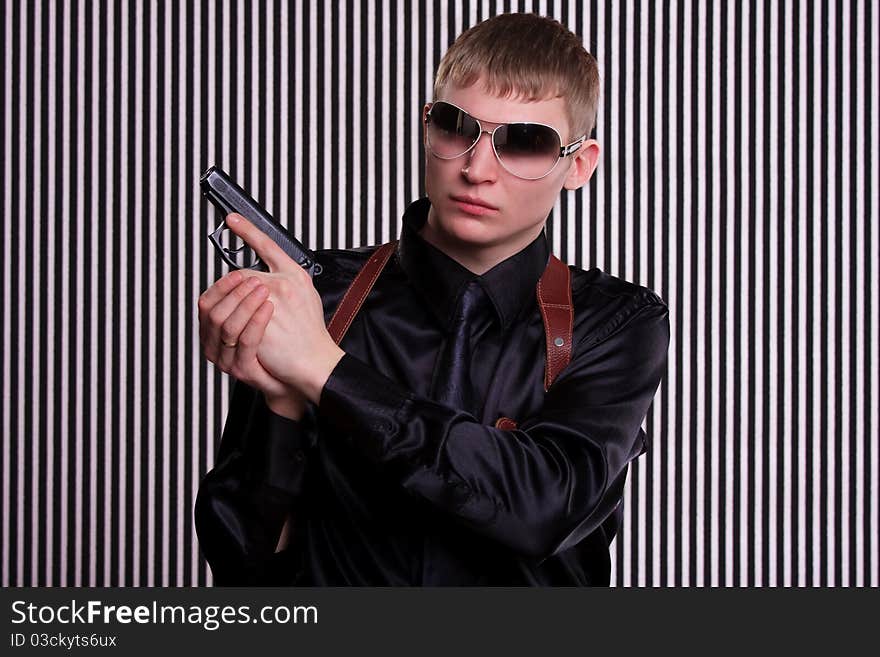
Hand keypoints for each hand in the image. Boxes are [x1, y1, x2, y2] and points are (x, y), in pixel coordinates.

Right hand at [198, 268, 307, 417]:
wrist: (295, 375)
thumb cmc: (278, 344)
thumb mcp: (259, 315)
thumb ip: (247, 296)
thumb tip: (247, 269)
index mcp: (214, 330)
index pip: (206, 303)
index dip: (221, 286)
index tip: (239, 273)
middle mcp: (216, 346)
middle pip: (214, 313)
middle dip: (235, 293)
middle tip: (256, 280)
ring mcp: (227, 360)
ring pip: (228, 327)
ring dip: (246, 303)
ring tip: (265, 290)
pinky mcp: (243, 370)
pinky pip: (245, 341)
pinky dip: (257, 320)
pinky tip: (269, 307)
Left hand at [220, 213, 344, 403]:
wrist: (314, 361)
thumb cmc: (310, 334)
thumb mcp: (307, 296)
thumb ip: (287, 281)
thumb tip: (263, 276)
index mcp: (296, 275)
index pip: (269, 245)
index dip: (249, 229)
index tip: (233, 218)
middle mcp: (283, 284)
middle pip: (243, 273)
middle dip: (236, 287)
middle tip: (242, 303)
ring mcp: (270, 302)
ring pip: (235, 293)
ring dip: (233, 304)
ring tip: (241, 317)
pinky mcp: (258, 320)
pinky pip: (234, 313)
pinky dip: (232, 319)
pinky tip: (239, 327)